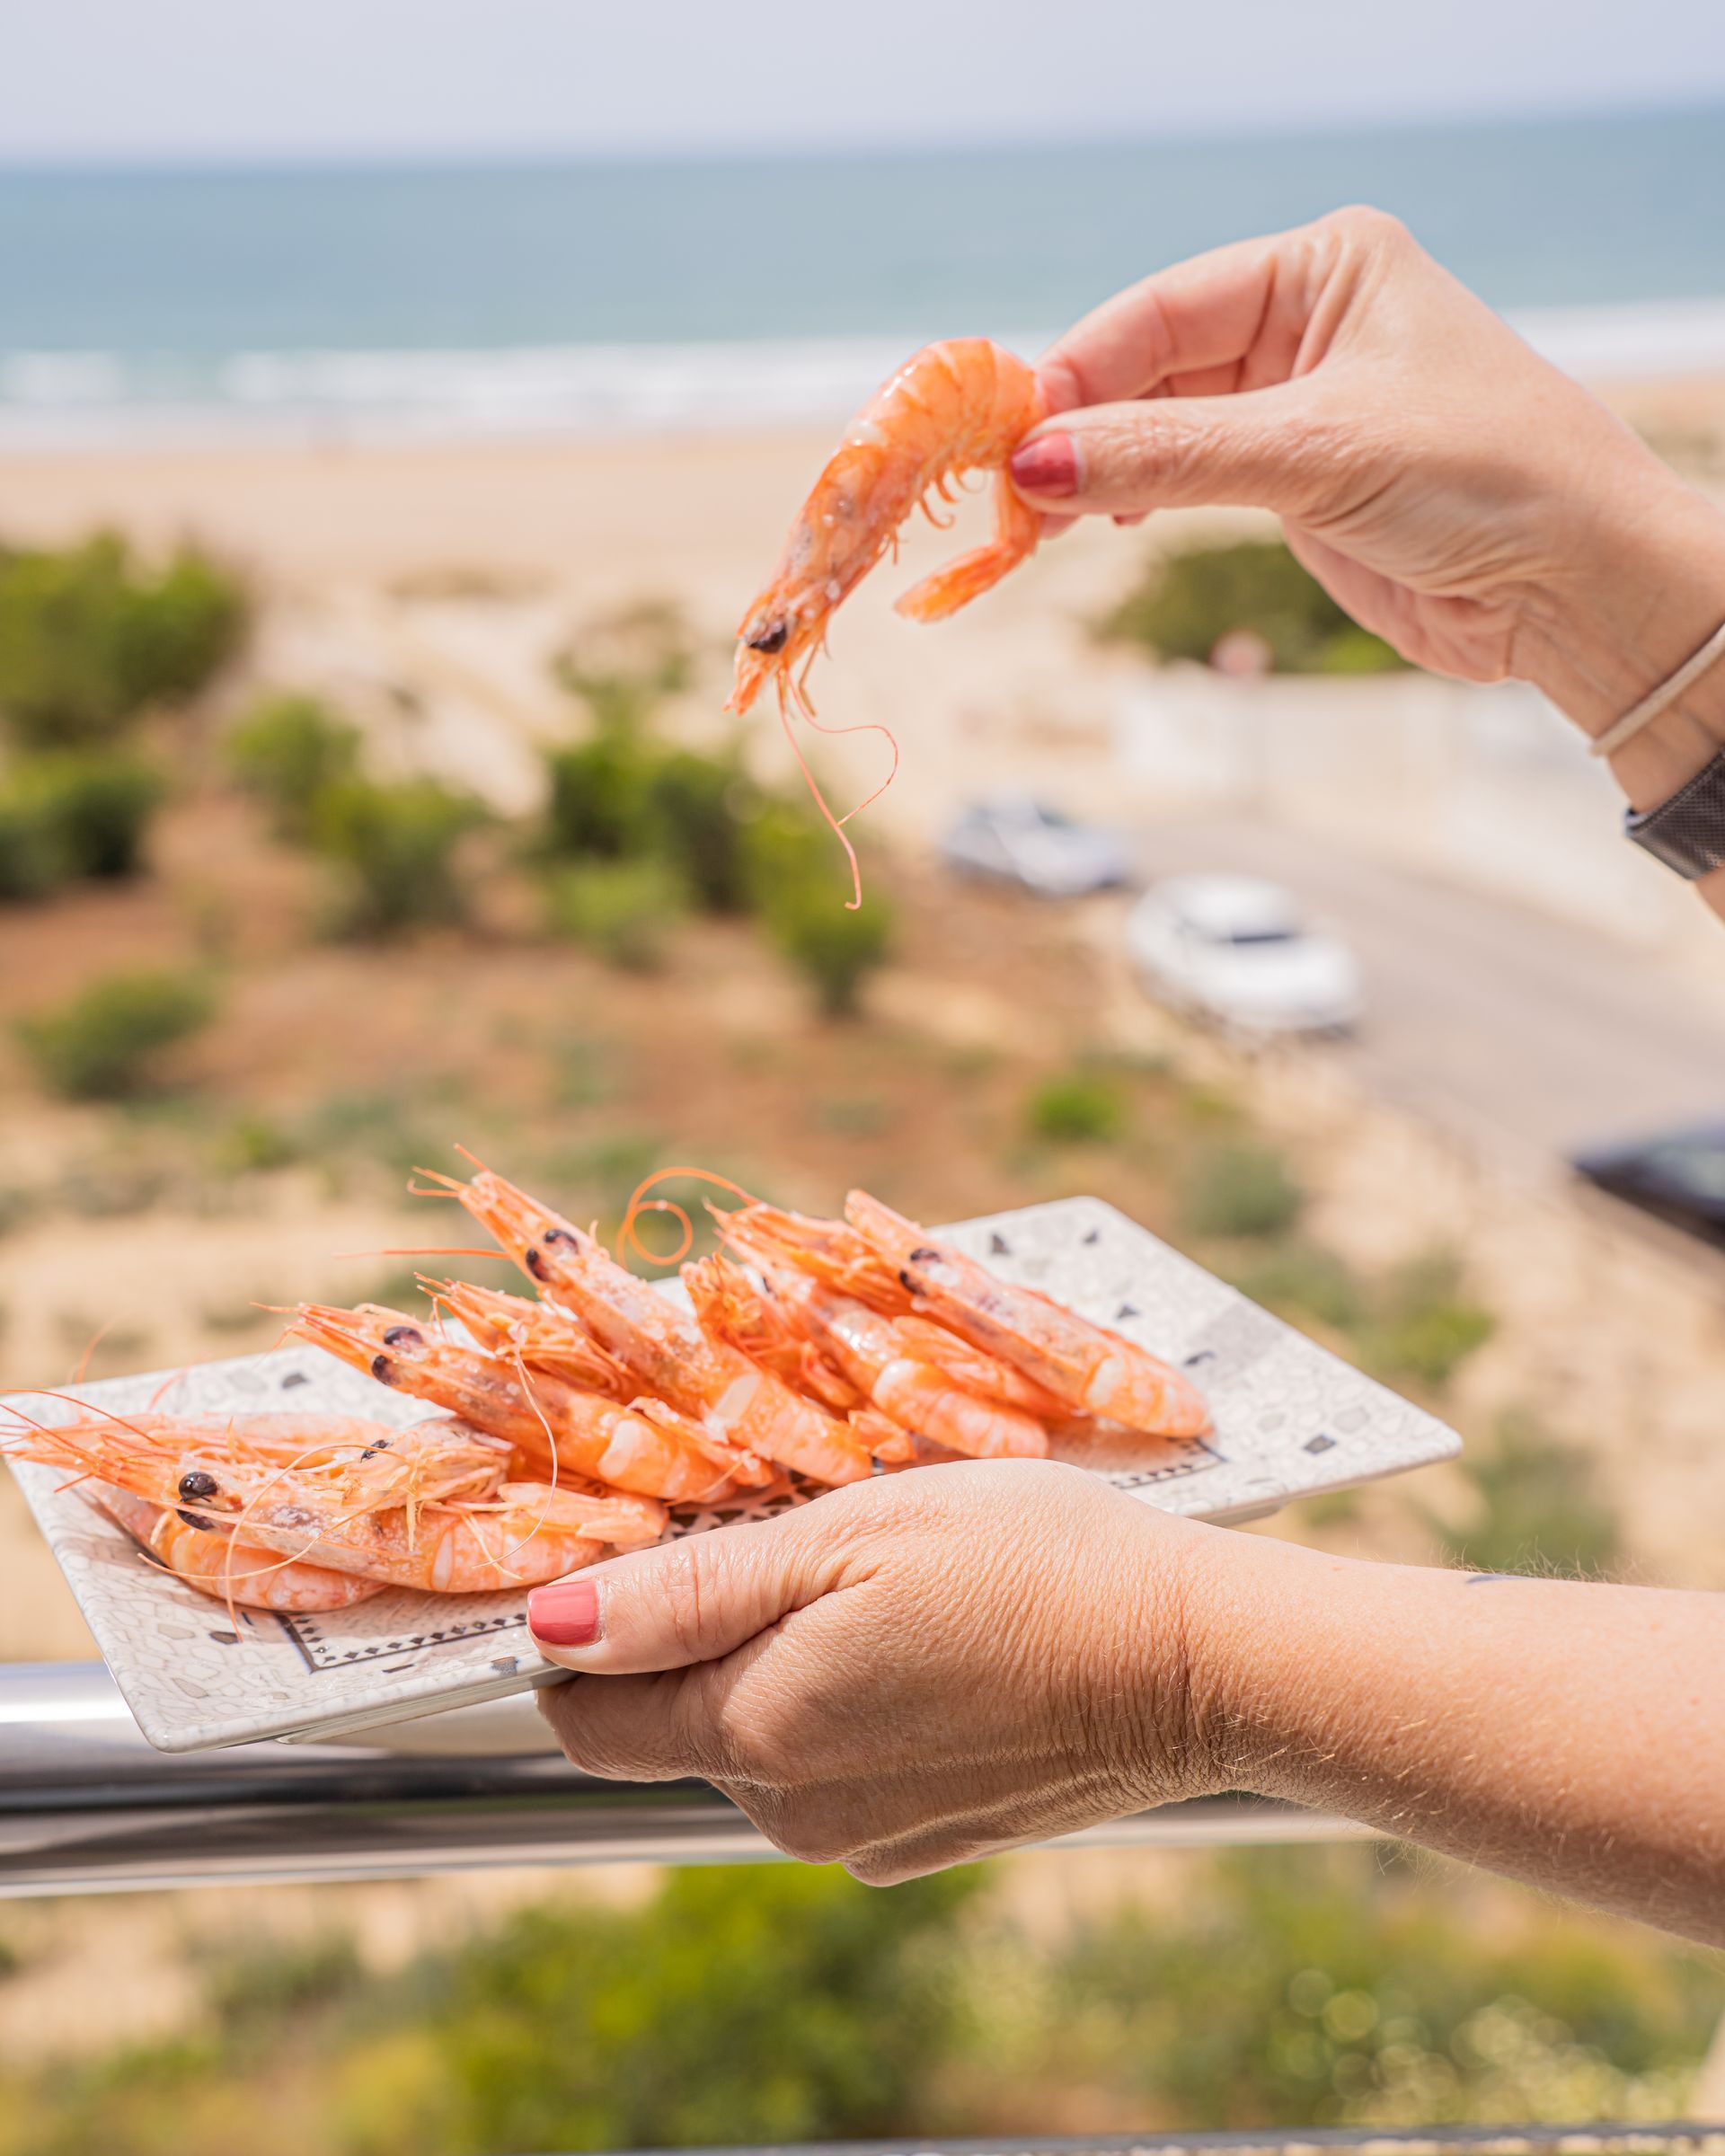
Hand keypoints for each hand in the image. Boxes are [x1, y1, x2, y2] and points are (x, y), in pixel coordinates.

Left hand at [531, 1460, 1215, 1883]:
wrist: (1197, 1662)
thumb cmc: (1030, 1565)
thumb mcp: (849, 1536)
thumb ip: (690, 1594)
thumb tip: (548, 1632)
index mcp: (760, 1733)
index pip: (589, 1718)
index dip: (582, 1637)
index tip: (624, 1557)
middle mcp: (796, 1812)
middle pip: (674, 1726)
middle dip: (692, 1639)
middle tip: (784, 1538)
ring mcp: (865, 1838)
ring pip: (757, 1744)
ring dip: (776, 1666)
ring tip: (867, 1583)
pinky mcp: (927, 1839)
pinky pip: (836, 1770)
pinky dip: (846, 1704)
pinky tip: (918, 1639)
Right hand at [1011, 208, 1724, 827]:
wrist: (1575, 584)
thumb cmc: (1484, 477)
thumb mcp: (1314, 453)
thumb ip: (1167, 456)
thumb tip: (1036, 464)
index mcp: (1324, 268)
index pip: (1162, 308)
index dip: (1080, 373)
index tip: (1013, 438)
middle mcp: (1305, 324)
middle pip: (1149, 366)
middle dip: (1079, 428)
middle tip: (1008, 492)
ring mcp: (1295, 406)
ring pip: (1159, 428)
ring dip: (1097, 473)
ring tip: (1036, 520)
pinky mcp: (1294, 484)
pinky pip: (1184, 479)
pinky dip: (1133, 502)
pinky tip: (1094, 525)